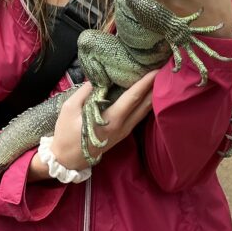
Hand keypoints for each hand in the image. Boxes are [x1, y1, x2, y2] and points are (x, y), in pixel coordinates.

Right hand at [31, 71, 156, 179]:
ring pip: (144, 112)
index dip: (146, 83)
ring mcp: (124, 132)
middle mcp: (123, 126)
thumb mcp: (69, 109)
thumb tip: (96, 78)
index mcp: (112, 120)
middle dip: (156, 87)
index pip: (134, 98)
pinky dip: (145, 104)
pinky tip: (148, 95)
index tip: (157, 70)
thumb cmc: (66, 135)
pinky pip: (138, 117)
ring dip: (153, 95)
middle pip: (146, 105)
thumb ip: (84, 92)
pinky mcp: (122, 134)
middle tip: (165, 70)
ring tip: (159, 79)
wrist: (66, 160)